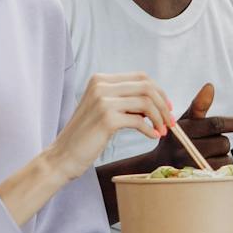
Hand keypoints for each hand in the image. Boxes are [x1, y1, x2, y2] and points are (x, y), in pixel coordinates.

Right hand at [46, 74, 172, 180]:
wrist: (63, 156)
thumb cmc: (86, 135)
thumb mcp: (104, 110)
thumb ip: (126, 101)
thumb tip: (157, 102)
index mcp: (100, 79)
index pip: (140, 77)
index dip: (159, 91)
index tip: (167, 107)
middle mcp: (100, 85)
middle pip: (147, 86)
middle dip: (163, 104)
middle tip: (170, 121)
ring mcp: (102, 101)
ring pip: (146, 102)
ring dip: (159, 118)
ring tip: (162, 131)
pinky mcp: (106, 119)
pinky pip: (139, 120)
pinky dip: (150, 129)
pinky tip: (153, 137)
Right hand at [149, 82, 232, 172]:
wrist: (155, 166)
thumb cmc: (176, 139)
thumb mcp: (184, 120)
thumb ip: (199, 105)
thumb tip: (210, 86)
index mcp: (185, 127)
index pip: (216, 124)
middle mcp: (185, 146)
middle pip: (223, 142)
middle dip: (222, 142)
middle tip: (209, 143)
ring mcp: (189, 164)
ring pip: (225, 158)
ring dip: (222, 156)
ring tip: (206, 156)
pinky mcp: (196, 179)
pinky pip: (222, 172)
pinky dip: (222, 168)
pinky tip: (209, 166)